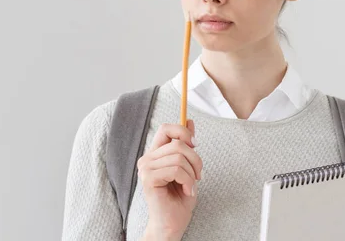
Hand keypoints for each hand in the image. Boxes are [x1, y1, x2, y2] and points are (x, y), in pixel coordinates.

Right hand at [138, 120, 202, 239]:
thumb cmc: (180, 198)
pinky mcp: (148, 179)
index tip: (195, 144)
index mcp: (155, 154)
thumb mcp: (188, 167)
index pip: (166, 128)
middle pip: (178, 143)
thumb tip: (190, 121)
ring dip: (192, 173)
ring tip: (191, 185)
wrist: (172, 224)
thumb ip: (186, 145)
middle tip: (199, 175)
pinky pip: (176, 170)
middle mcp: (147, 159)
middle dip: (195, 159)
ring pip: (179, 157)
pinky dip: (187, 181)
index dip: (183, 131)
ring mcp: (145, 169)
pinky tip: (187, 191)